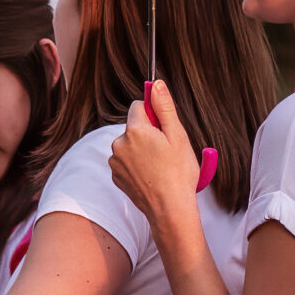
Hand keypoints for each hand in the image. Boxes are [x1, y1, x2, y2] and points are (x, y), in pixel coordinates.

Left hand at [108, 82, 202, 239]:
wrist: (170, 209)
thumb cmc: (178, 172)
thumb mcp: (177, 135)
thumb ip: (164, 108)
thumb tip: (156, 84)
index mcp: (134, 130)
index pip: (138, 106)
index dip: (153, 113)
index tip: (164, 125)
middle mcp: (119, 144)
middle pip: (133, 127)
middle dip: (148, 132)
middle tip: (167, 149)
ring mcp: (115, 162)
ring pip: (129, 145)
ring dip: (142, 149)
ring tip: (160, 165)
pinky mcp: (116, 177)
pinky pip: (126, 162)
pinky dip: (137, 165)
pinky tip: (151, 175)